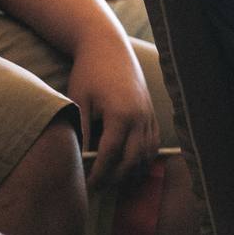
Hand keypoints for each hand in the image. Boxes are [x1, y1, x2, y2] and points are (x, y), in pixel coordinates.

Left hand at [68, 35, 156, 186]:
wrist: (108, 46)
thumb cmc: (89, 73)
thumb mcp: (79, 101)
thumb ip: (82, 131)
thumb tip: (80, 159)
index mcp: (121, 115)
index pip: (111, 155)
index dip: (99, 174)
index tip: (87, 186)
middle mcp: (140, 117)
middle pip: (133, 160)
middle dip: (116, 177)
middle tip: (99, 188)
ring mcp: (149, 114)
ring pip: (147, 153)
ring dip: (133, 170)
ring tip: (115, 180)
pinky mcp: (152, 111)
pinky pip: (153, 141)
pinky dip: (144, 156)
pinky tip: (131, 163)